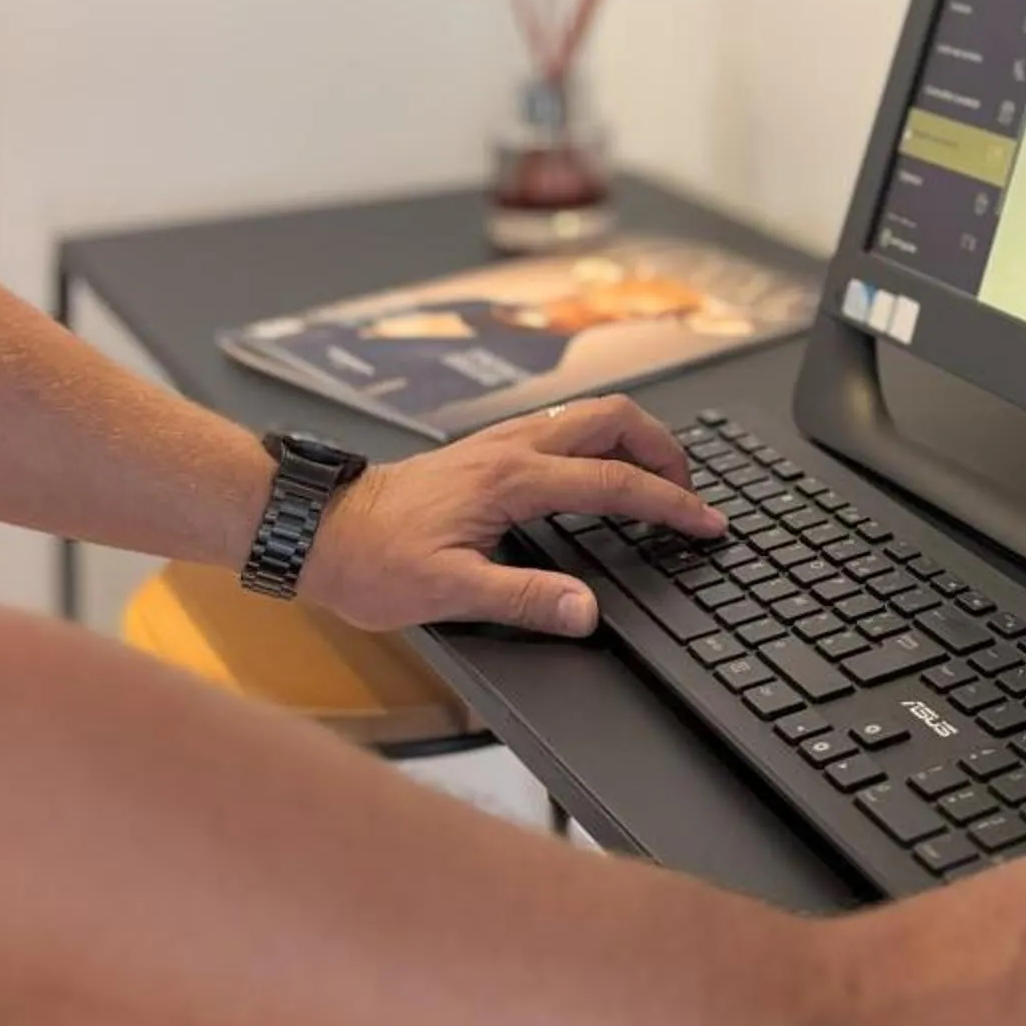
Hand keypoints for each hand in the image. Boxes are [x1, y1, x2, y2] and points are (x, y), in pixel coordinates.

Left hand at [302, 397, 724, 636]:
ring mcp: (500, 441)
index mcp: (513, 480)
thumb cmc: (372, 563)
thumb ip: (524, 600)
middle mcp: (512, 447)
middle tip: (689, 493)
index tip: (706, 522)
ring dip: (636, 440)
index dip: (669, 504)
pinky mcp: (487, 448)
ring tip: (658, 481)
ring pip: (590, 415)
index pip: (614, 483)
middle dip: (665, 450)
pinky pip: (564, 427)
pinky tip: (600, 474)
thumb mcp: (447, 594)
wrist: (319, 529)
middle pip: (615, 418)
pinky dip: (602, 443)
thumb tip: (586, 611)